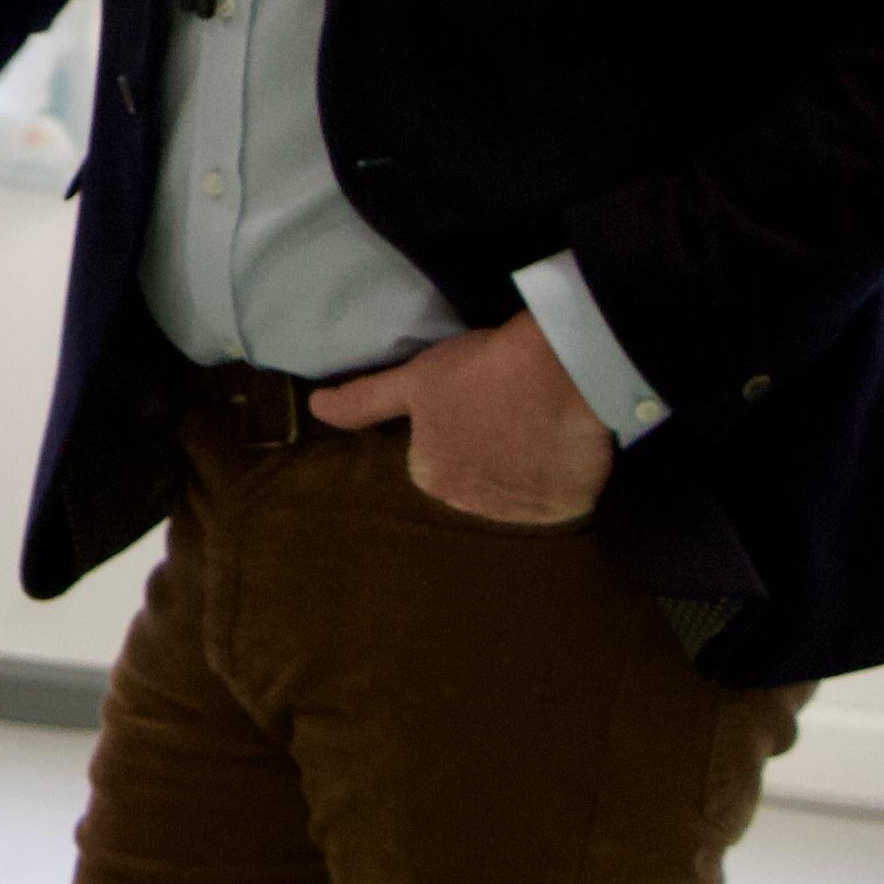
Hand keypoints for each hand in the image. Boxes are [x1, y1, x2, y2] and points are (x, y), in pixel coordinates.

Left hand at [311, 312, 613, 524]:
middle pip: (477, 479)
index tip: (476, 401)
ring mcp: (522, 512)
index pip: (435, 460)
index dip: (456, 428)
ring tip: (541, 421)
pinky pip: (563, 497)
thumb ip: (364, 402)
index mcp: (430, 478)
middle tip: (511, 409)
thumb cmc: (480, 371)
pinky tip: (567, 444)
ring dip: (527, 465)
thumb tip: (316, 408)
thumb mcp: (413, 381)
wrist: (561, 372)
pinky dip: (565, 476)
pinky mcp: (567, 510)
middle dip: (489, 453)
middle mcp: (470, 505)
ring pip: (520, 489)